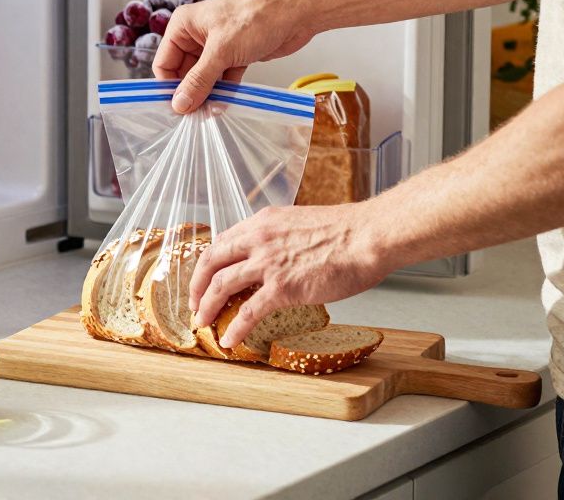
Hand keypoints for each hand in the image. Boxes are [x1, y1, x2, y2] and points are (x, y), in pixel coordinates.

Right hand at [153, 0, 317, 112]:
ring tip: (211, 113)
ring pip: (204, 78)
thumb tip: (179, 104)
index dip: (170, 86)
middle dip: (190, 93)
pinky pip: (223, 79)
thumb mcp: (222, 51)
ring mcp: (217, 46)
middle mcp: (197, 35)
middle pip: (183, 73)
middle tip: (196, 115)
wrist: (296, 13)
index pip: (164, 62)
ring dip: (207, 95)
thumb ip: (199, 80)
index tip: (178, 109)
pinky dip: (224, 91)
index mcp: (184, 25)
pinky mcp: (235, 55)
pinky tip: (226, 104)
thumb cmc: (257, 19)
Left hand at [189, 205, 392, 348]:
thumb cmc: (346, 232)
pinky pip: (248, 311)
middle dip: (197, 285)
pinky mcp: (283, 287)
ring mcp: (268, 263)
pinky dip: (234, 328)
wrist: (368, 236)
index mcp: (263, 222)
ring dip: (206, 306)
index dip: (209, 263)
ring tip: (202, 322)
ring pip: (221, 285)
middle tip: (195, 303)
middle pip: (211, 261)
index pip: (223, 241)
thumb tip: (276, 255)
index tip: (205, 278)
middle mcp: (259, 239)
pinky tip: (229, 340)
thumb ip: (281, 237)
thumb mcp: (300, 223)